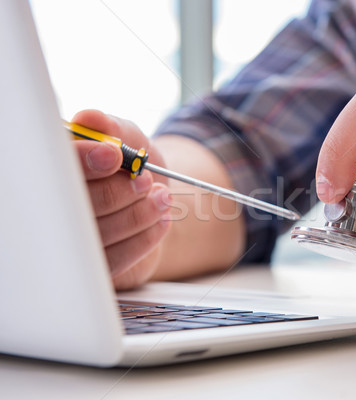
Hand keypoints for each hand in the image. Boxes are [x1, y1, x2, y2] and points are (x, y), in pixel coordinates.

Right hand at [72, 110, 171, 289]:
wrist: (154, 200)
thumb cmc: (132, 167)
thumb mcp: (129, 139)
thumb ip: (113, 129)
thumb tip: (91, 118)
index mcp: (55, 173)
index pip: (57, 168)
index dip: (84, 161)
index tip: (113, 155)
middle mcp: (54, 210)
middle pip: (76, 205)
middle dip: (117, 192)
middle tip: (145, 181)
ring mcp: (71, 243)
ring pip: (98, 234)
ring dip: (137, 214)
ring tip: (161, 198)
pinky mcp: (94, 268)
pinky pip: (115, 260)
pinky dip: (145, 238)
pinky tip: (161, 221)